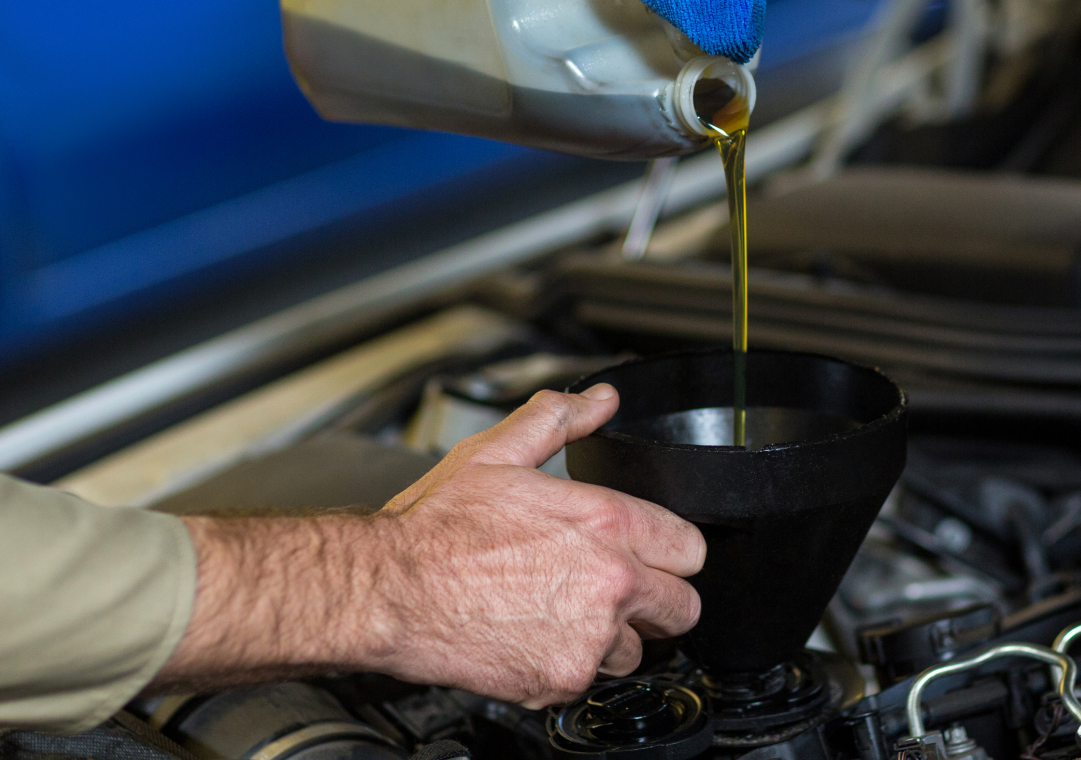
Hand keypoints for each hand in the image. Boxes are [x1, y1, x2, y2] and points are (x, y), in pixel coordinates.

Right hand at [155, 386, 704, 706]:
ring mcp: (588, 637)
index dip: (670, 550)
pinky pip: (591, 681)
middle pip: (683, 608)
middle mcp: (610, 582)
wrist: (389, 591)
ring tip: (566, 614)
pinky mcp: (562, 680)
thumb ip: (559, 421)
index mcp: (606, 522)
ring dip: (614, 638)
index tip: (651, 554)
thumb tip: (599, 399)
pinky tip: (537, 637)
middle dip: (656, 600)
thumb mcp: (497, 454)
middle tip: (619, 591)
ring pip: (639, 652)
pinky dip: (571, 666)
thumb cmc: (436, 527)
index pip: (691, 549)